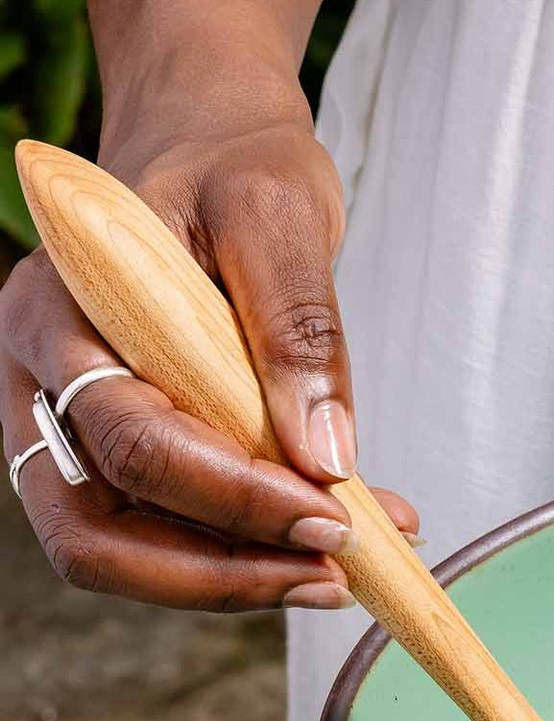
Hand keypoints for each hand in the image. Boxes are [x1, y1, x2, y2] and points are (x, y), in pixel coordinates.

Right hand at [0, 113, 415, 610]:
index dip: (234, 498)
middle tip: (334, 575)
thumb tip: (326, 457)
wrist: (209, 141)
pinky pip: (164, 533)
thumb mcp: (280, 213)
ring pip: (123, 552)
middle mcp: (42, 381)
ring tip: (344, 572)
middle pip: (93, 533)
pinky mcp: (121, 452)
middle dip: (218, 574)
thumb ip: (299, 328)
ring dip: (235, 579)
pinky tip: (330, 540)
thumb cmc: (234, 163)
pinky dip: (244, 553)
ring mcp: (72, 424)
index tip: (334, 517)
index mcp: (57, 311)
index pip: (131, 440)